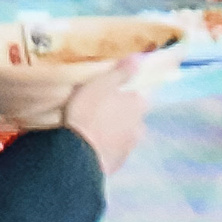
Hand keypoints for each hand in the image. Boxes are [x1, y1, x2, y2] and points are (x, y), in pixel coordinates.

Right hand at [63, 56, 147, 174]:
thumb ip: (121, 72)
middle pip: (134, 115)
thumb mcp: (101, 84)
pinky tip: (94, 145)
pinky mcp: (118, 163)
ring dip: (116, 131)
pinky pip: (115, 150)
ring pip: (126, 134)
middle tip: (103, 109)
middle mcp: (140, 125)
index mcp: (138, 104)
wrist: (78, 155)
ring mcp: (130, 147)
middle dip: (123, 112)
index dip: (132, 90)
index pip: (143, 93)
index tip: (119, 90)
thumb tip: (141, 58)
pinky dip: (108, 146)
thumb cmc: (89, 113)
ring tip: (97, 129)